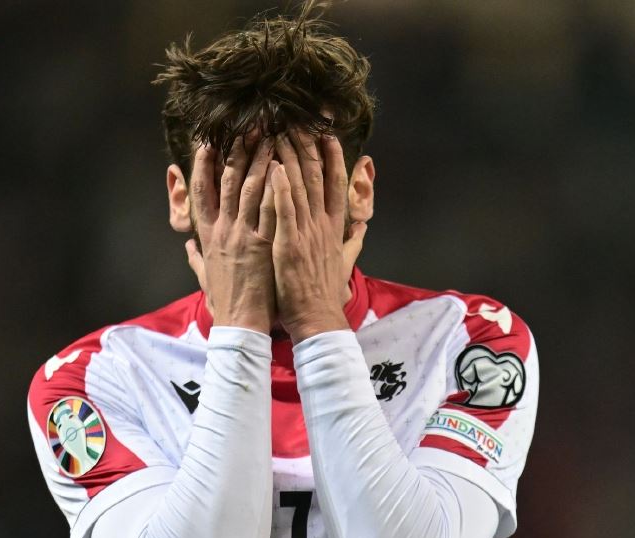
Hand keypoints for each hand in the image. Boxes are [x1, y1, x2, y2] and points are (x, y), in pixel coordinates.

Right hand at [186, 134, 277, 333]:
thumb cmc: (226, 301)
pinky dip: (276, 185)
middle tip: (246, 127)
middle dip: (235, 151)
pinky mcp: (263, 243)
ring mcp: (242, 235)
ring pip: (248, 188)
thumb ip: (197, 257)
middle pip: (226, 181)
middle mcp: (222, 230)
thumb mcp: (205, 276)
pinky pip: (270, 208)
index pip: (200, 191)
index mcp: (207, 235)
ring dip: (258, 159)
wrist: (240, 323)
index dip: (202, 164)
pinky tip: (283, 166)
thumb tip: (189, 246)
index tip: (207, 141)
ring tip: (267, 136)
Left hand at [271, 131, 356, 343]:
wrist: (317, 319)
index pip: (334, 183)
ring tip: (279, 132)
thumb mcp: (344, 262)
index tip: (325, 133)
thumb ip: (353, 242)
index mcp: (333, 226)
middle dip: (306, 146)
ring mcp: (305, 233)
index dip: (331, 156)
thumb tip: (363, 229)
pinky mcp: (288, 244)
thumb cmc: (325, 293)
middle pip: (315, 176)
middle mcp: (321, 224)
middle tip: (296, 120)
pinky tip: (272, 167)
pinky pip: (283, 210)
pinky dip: (279, 188)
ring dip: (288, 157)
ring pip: (298, 187)